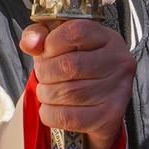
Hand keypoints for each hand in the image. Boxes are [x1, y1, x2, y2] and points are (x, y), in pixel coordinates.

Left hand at [22, 20, 133, 148]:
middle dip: (45, 73)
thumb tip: (30, 42)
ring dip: (46, 94)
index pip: (76, 32)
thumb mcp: (59, 46)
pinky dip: (50, 114)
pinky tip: (53, 108)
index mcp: (108, 39)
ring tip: (48, 92)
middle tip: (44, 76)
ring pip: (66, 92)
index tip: (47, 51)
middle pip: (69, 64)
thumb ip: (39, 37)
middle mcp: (118, 63)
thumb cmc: (77, 73)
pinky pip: (67, 117)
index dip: (52, 42)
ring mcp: (117, 91)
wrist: (96, 110)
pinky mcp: (109, 117)